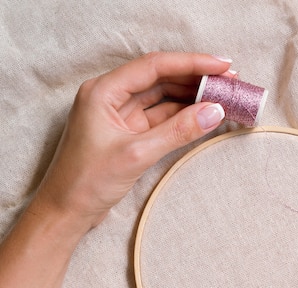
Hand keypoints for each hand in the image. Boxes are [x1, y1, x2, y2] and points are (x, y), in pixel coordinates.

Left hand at [32, 51, 231, 231]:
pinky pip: (162, 118)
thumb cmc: (87, 181)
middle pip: (161, 78)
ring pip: (163, 97)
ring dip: (192, 97)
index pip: (154, 66)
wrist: (66, 212)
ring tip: (223, 97)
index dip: (191, 63)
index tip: (222, 65)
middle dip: (195, 78)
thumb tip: (215, 111)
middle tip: (230, 81)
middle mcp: (111, 97)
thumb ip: (178, 131)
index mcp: (104, 91)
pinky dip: (184, 117)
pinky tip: (204, 116)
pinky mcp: (129, 134)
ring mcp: (121, 116)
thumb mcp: (137, 154)